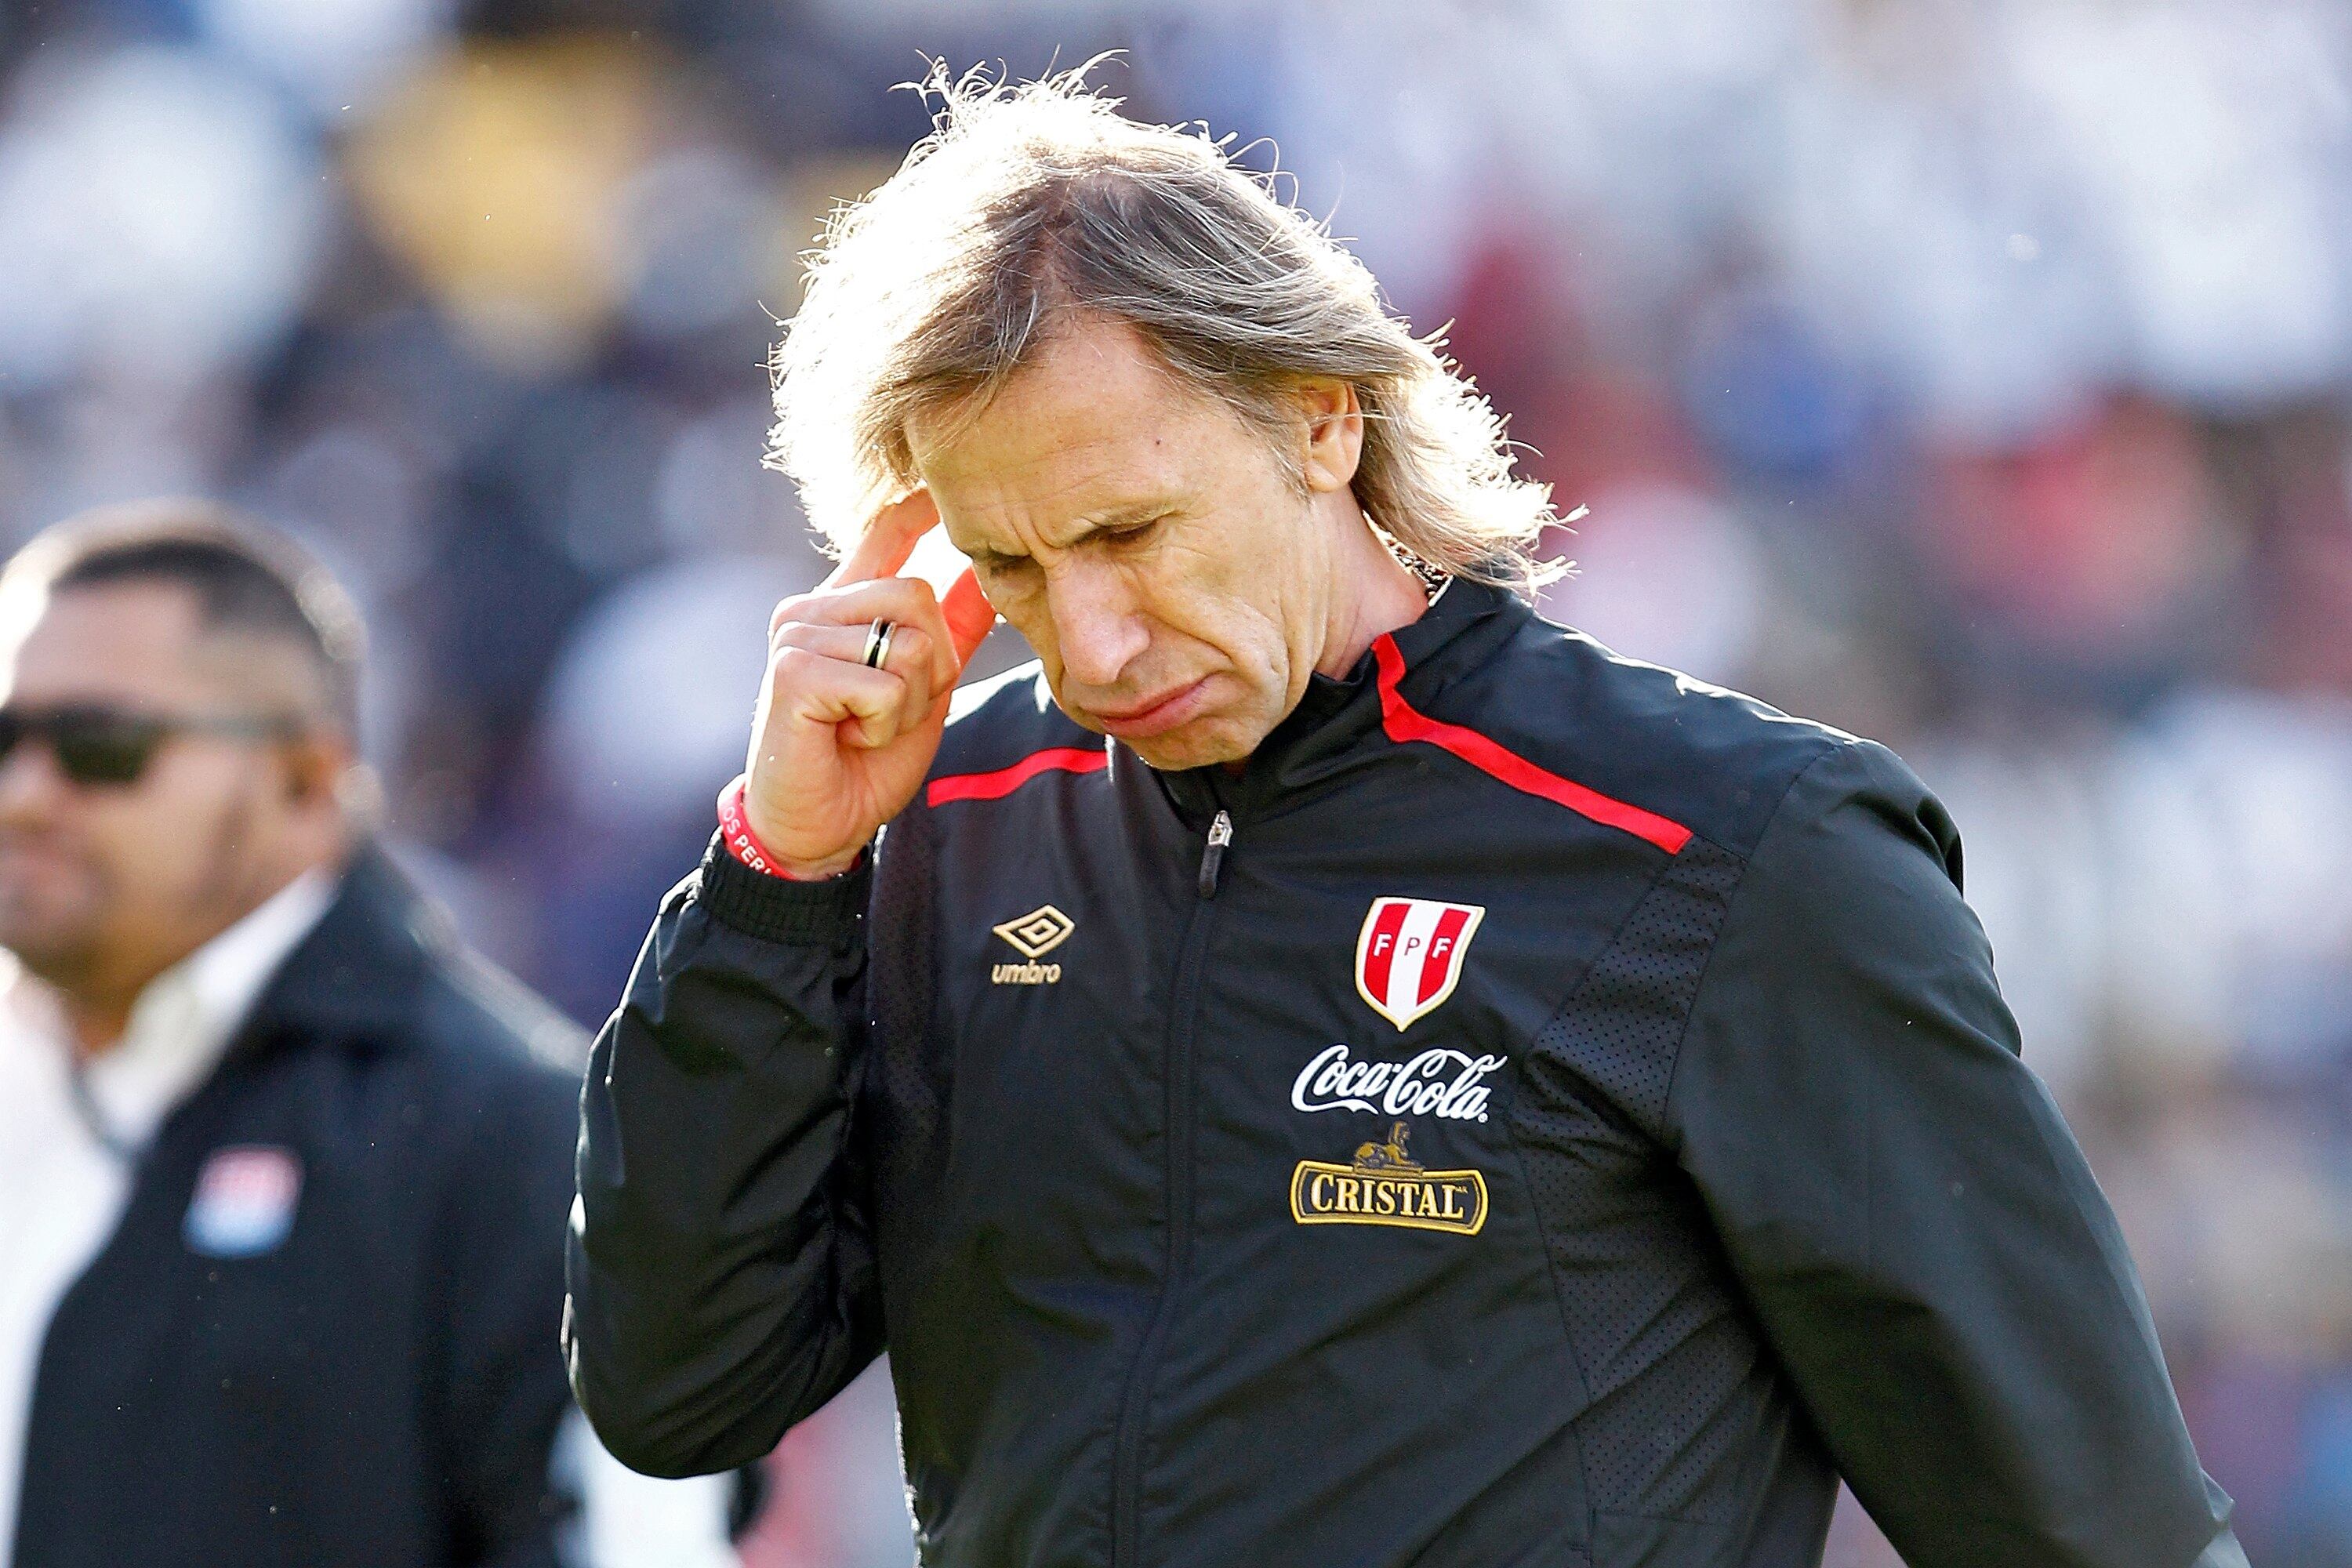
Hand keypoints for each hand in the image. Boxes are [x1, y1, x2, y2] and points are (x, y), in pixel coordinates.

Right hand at [742, 493, 995, 877]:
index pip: (881, 534)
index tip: (943, 483)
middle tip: (893, 710)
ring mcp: (797, 633)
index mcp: (842, 608)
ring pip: (907, 642)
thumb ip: (949, 635)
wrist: (819, 824)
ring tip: (865, 726)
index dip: (917, 507)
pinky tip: (847, 737)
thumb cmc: (864, 760)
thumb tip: (986, 577)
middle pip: (918, 595)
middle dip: (932, 665)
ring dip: (907, 702)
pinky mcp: (792, 668)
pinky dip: (883, 722)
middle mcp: (813, 608)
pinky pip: (883, 682)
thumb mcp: (923, 690)